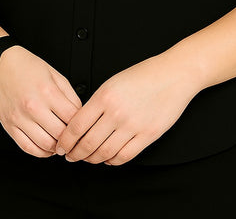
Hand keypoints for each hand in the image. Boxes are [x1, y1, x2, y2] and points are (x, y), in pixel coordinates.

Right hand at [0, 46, 82, 157]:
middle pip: (60, 134)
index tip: (83, 126)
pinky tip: (47, 148)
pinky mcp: (9, 126)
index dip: (81, 124)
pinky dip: (40, 152)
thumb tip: (79, 112)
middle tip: (74, 137)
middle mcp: (33, 107)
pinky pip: (27, 147)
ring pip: (45, 145)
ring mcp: (20, 118)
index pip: (72, 118)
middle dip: (70, 138)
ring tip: (61, 143)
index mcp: (48, 92)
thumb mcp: (54, 74)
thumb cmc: (26, 66)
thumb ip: (69, 94)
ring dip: (57, 148)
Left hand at [54, 54, 197, 165]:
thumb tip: (81, 123)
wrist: (173, 74)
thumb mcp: (113, 82)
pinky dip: (112, 161)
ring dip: (92, 160)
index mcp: (105, 96)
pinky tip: (109, 159)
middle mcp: (116, 112)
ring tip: (88, 159)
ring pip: (104, 153)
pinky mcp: (147, 135)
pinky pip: (124, 156)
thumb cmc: (145, 75)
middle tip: (70, 156)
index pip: (76, 126)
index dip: (65, 141)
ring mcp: (132, 125)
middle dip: (75, 154)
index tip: (61, 146)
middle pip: (87, 143)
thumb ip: (97, 102)